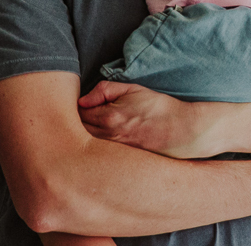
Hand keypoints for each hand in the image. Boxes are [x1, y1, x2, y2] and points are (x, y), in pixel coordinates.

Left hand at [78, 81, 230, 158]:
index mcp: (109, 117)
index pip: (77, 114)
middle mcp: (108, 137)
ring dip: (77, 140)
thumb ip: (105, 90)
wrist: (182, 131)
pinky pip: (96, 157)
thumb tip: (82, 100)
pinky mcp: (119, 161)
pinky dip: (89, 152)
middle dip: (70, 126)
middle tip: (69, 120)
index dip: (72, 109)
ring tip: (78, 134)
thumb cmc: (159, 108)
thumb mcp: (134, 89)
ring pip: (83, 148)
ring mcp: (113, 152)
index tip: (73, 106)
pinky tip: (90, 148)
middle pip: (75, 133)